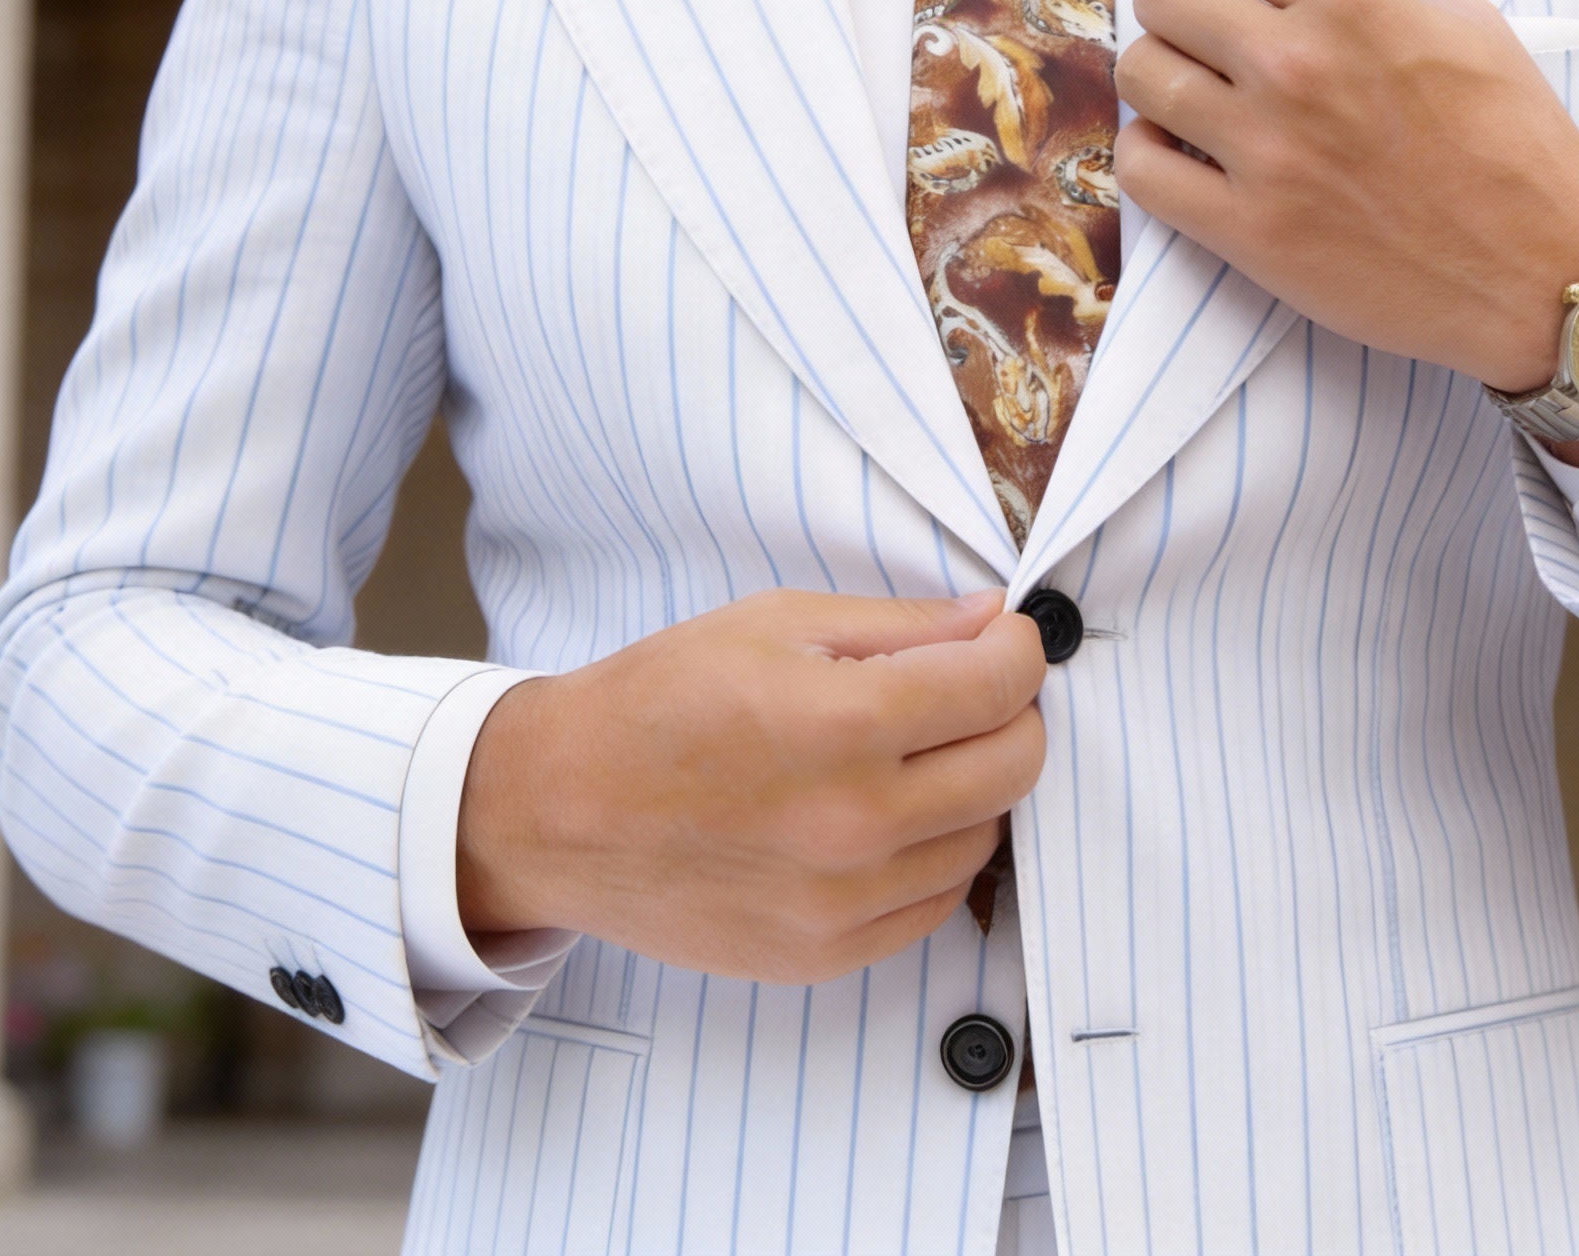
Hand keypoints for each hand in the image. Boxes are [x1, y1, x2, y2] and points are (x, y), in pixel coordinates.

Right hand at [456, 588, 1045, 983]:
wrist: (561, 809)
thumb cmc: (662, 699)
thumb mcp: (777, 623)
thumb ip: (901, 625)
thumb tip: (994, 622)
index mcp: (841, 723)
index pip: (998, 686)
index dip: (1017, 649)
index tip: (1003, 639)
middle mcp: (853, 823)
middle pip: (1013, 765)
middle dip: (1010, 713)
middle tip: (970, 690)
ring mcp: (843, 902)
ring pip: (983, 836)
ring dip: (972, 785)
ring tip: (913, 751)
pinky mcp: (826, 955)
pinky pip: (936, 903)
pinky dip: (934, 852)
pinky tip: (887, 813)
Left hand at [1114, 0, 1578, 398]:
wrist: (1545, 274)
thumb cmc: (1515, 140)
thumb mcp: (1464, 17)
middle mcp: (1297, 65)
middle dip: (1176, 2)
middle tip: (1207, 34)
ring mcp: (1267, 150)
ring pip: (1140, 75)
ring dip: (1160, 76)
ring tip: (1198, 94)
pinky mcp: (1249, 230)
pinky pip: (1141, 171)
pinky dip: (1149, 156)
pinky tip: (1185, 153)